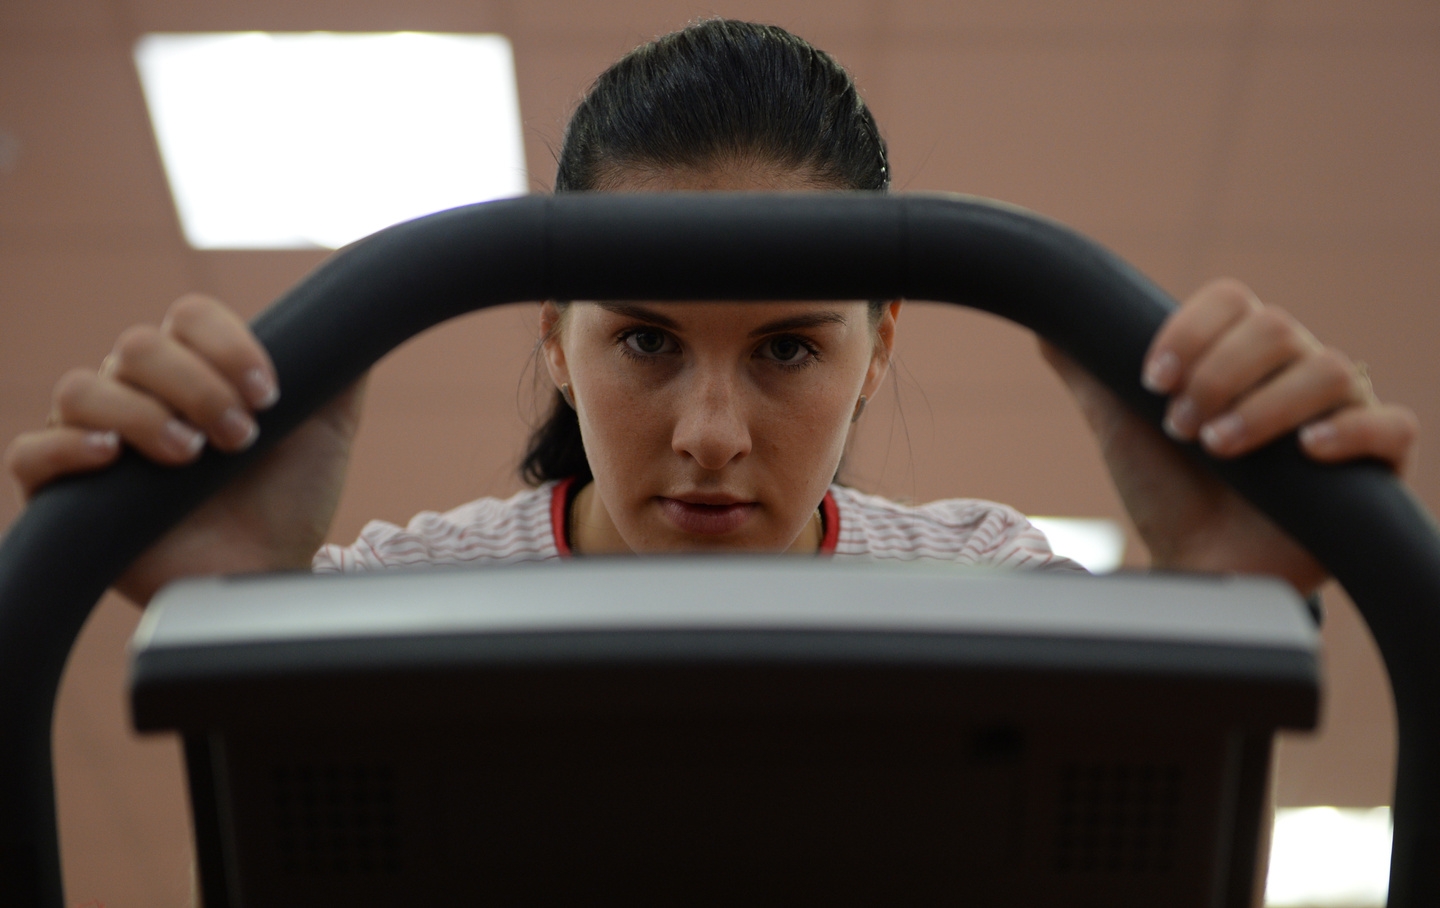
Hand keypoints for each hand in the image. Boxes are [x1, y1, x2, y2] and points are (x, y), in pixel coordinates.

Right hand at [4, 294, 365, 604]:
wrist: (269, 575)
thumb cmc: (290, 502)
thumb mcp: (328, 430)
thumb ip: (339, 368)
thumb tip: (364, 309)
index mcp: (194, 370)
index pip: (189, 317)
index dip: (227, 345)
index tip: (269, 395)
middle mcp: (138, 394)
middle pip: (137, 346)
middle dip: (197, 386)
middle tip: (241, 438)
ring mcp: (96, 441)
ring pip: (83, 389)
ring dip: (143, 415)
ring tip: (192, 457)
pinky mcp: (65, 496)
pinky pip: (31, 453)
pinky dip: (65, 446)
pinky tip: (112, 458)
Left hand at [1044, 278, 1418, 592]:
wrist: (1196, 567)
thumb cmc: (1166, 494)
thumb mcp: (1119, 427)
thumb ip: (1089, 369)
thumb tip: (1046, 319)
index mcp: (1241, 352)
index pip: (1232, 299)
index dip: (1191, 329)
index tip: (1150, 379)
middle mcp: (1295, 371)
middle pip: (1278, 327)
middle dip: (1217, 374)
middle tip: (1181, 427)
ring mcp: (1341, 414)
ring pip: (1329, 369)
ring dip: (1263, 406)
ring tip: (1219, 449)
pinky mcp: (1376, 466)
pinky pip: (1392, 427)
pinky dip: (1353, 430)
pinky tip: (1308, 451)